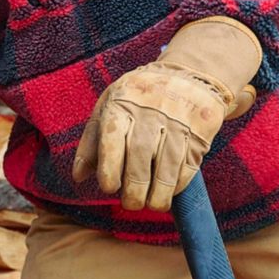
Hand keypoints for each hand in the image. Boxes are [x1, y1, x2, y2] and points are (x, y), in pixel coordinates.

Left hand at [72, 17, 261, 211]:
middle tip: (131, 204)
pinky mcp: (200, 132)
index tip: (109, 188)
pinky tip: (169, 192)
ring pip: (166, 166)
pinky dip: (178, 185)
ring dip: (158, 194)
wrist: (188, 74)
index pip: (112, 139)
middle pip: (140, 156)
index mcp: (122, 103)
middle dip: (134, 189)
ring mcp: (177, 121)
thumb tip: (79, 176)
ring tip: (150, 205)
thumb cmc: (138, 97)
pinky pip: (187, 165)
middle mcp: (150, 111)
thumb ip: (92, 140)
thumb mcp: (110, 106)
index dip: (109, 168)